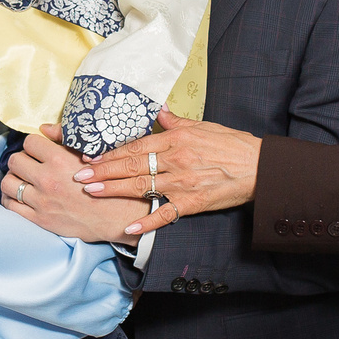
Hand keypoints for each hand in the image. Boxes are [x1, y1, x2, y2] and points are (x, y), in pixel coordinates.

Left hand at [3, 126, 144, 245]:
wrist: (117, 216)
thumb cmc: (107, 182)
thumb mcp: (91, 154)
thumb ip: (65, 138)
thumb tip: (43, 128)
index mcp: (59, 160)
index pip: (29, 142)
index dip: (33, 144)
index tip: (38, 150)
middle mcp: (47, 179)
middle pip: (15, 161)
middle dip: (21, 159)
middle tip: (29, 164)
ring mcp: (42, 201)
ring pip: (8, 183)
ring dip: (13, 178)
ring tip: (22, 179)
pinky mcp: (40, 219)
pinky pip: (11, 206)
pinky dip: (10, 198)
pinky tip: (18, 195)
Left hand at [74, 112, 261, 238]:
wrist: (259, 167)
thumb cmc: (232, 144)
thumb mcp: (202, 126)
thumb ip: (176, 121)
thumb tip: (158, 110)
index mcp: (176, 138)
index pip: (135, 146)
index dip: (110, 153)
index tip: (90, 157)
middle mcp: (176, 159)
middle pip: (132, 165)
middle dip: (103, 172)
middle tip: (79, 176)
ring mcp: (183, 182)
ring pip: (141, 186)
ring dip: (114, 191)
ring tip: (91, 193)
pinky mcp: (193, 202)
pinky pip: (165, 213)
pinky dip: (146, 222)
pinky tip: (128, 228)